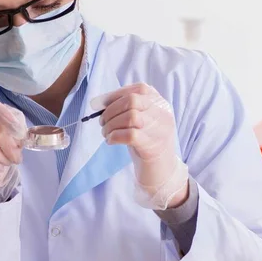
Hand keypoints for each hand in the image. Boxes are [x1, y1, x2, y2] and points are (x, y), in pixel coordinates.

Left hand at [92, 83, 188, 209]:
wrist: (162, 171)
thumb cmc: (146, 142)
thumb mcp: (142, 121)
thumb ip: (127, 108)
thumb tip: (99, 102)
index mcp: (160, 104)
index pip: (139, 89)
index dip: (116, 95)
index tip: (102, 105)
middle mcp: (163, 114)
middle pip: (133, 100)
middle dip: (111, 110)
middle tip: (102, 122)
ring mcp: (159, 130)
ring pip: (131, 116)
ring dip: (111, 125)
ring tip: (106, 133)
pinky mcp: (151, 146)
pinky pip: (130, 135)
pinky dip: (114, 136)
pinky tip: (111, 141)